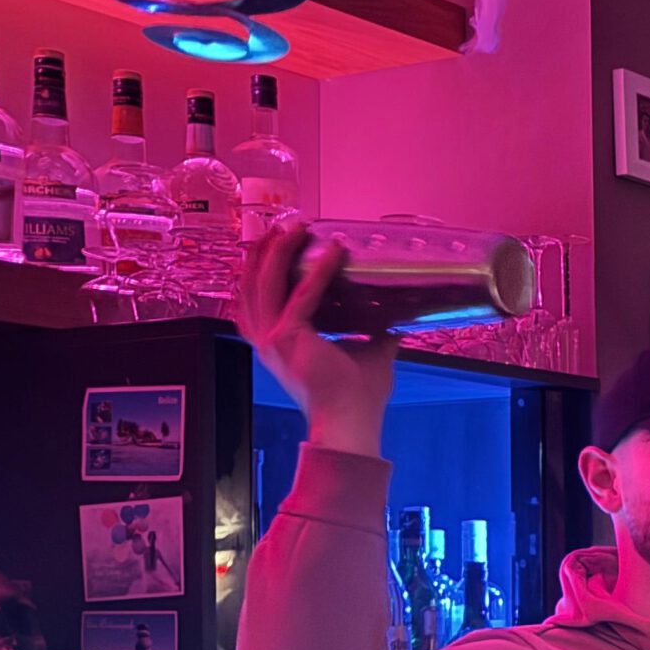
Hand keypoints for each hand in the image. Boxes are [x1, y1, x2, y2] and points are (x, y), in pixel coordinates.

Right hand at [233, 220, 397, 456]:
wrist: (353, 424)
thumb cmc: (357, 397)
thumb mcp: (368, 354)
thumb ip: (375, 334)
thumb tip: (396, 318)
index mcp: (277, 342)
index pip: (259, 296)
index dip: (264, 267)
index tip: (280, 242)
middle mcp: (267, 339)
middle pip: (253, 283)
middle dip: (266, 251)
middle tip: (286, 225)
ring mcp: (273, 339)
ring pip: (266, 283)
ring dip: (280, 252)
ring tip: (298, 228)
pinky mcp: (288, 339)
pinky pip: (302, 296)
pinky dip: (317, 271)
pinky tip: (332, 252)